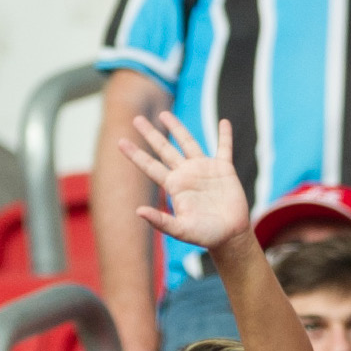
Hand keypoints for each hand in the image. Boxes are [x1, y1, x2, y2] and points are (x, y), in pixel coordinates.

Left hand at [119, 113, 250, 250]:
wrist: (231, 235)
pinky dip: (225, 136)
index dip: (136, 154)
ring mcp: (205, 170)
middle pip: (165, 149)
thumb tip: (137, 211)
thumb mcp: (182, 230)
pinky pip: (225, 148)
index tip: (120, 142)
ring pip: (189, 143)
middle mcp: (186, 174)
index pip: (150, 166)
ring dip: (178, 128)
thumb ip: (161, 221)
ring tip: (164, 114)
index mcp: (174, 186)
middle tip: (136, 119)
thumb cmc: (206, 235)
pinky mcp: (225, 170)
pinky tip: (224, 122)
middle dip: (151, 134)